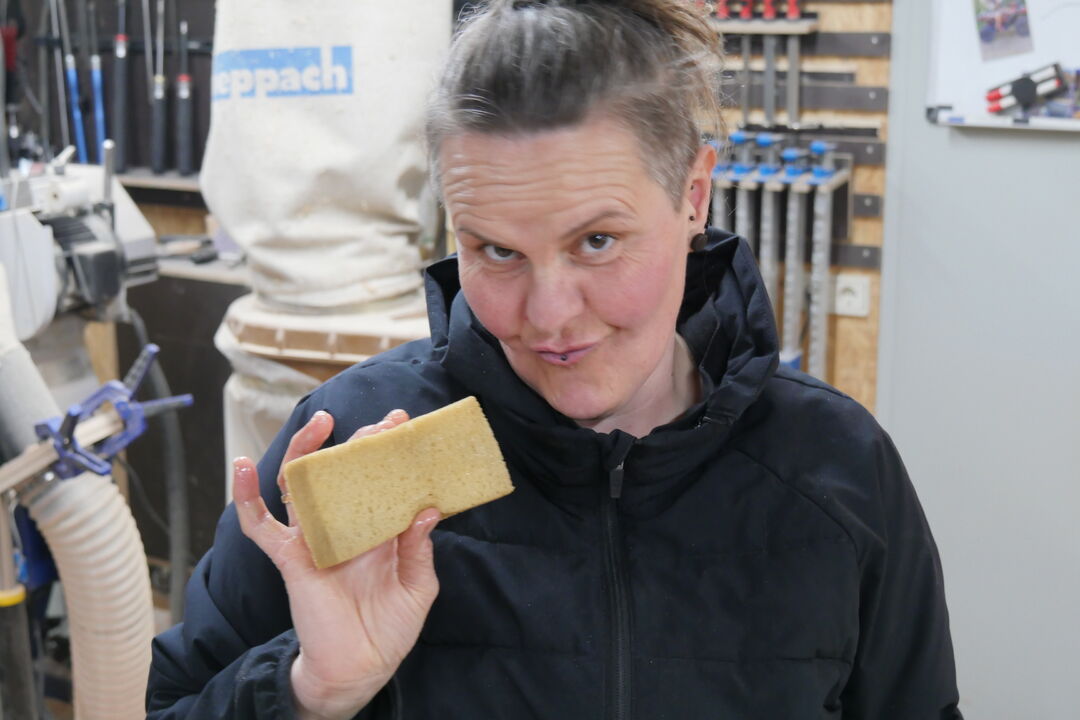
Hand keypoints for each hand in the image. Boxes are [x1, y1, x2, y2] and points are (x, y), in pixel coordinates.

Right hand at [232, 410, 439, 719]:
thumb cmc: (391, 628)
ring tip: (321, 421)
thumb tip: (427, 509)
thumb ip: (420, 549)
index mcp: (375, 531)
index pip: (380, 482)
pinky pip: (261, 526)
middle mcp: (343, 528)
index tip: (405, 426)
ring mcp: (313, 539)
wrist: (362, 668)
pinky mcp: (291, 558)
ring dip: (306, 450)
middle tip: (383, 423)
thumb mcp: (418, 586)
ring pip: (300, 485)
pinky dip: (246, 497)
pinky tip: (242, 467)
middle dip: (360, 444)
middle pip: (343, 473)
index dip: (390, 455)